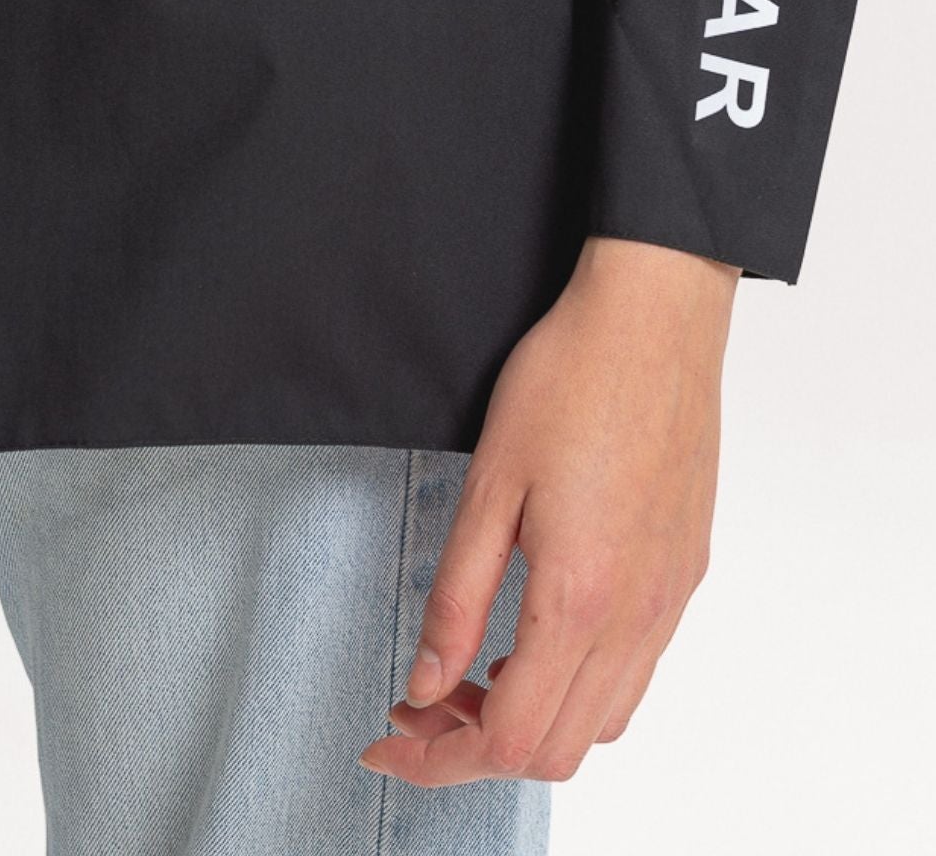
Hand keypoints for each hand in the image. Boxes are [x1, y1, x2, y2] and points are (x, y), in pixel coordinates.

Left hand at [360, 235, 738, 787]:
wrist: (654, 319)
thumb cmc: (569, 379)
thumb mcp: (490, 484)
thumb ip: (457, 598)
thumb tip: (425, 681)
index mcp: (579, 598)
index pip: (508, 738)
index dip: (439, 757)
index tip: (390, 736)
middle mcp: (636, 615)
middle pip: (556, 750)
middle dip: (475, 747)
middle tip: (419, 701)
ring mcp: (669, 599)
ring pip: (602, 721)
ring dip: (531, 719)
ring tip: (472, 670)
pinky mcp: (685, 572)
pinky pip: (635, 671)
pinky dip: (578, 685)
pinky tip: (535, 636)